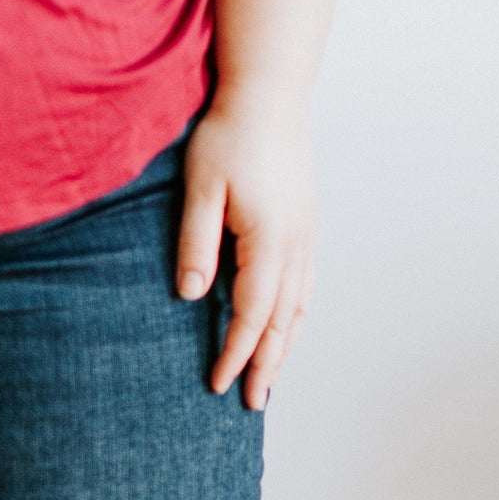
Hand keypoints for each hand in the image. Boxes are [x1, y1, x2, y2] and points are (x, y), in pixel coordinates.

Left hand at [175, 84, 314, 409]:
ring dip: (285, 345)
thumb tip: (191, 295)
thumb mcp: (200, 187)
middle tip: (252, 404)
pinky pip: (306, 284)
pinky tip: (286, 328)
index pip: (253, 312)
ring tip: (271, 378)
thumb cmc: (228, 135)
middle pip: (283, 320)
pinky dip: (296, 316)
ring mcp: (306, 235)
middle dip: (267, 364)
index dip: (236, 351)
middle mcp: (296, 243)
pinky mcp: (305, 225)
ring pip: (300, 306)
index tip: (218, 384)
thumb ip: (196, 242)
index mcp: (269, 238)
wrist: (268, 95)